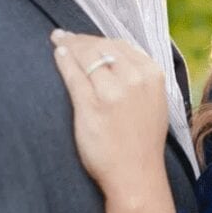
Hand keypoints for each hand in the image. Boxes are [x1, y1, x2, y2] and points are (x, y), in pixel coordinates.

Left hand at [50, 30, 168, 200]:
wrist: (136, 175)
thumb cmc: (142, 142)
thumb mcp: (153, 102)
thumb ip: (139, 77)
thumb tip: (114, 56)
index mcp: (152, 75)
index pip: (121, 45)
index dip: (99, 39)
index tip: (87, 39)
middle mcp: (134, 79)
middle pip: (102, 46)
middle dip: (82, 40)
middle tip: (67, 37)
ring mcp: (111, 91)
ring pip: (86, 56)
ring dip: (69, 45)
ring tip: (59, 42)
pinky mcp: (90, 105)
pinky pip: (72, 75)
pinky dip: (63, 61)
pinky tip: (58, 55)